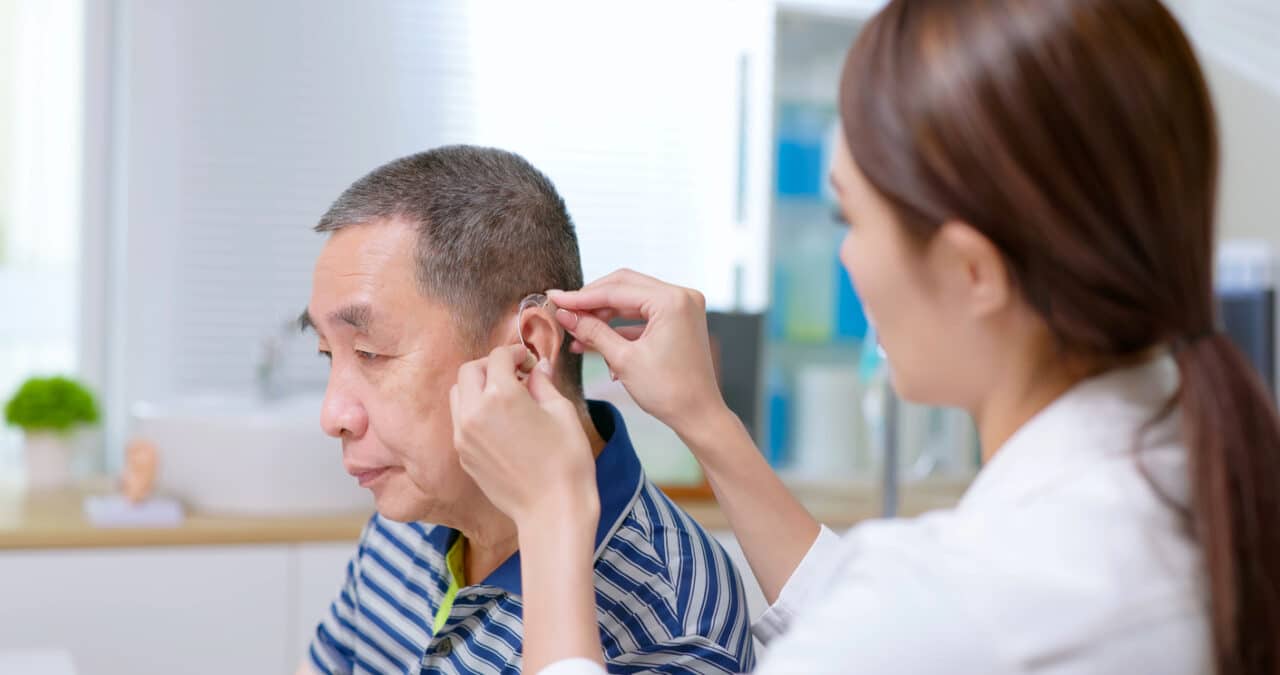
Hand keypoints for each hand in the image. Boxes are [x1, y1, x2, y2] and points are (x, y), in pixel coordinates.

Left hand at [449, 344, 599, 527]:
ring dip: (477, 387)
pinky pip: (460, 421)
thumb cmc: (566, 461)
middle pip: (469, 371)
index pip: (498, 357)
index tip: (528, 361)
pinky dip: (474, 411)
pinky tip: (499, 422)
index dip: (516, 354)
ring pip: (458, 394)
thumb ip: (544, 384)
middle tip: (514, 373)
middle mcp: (474, 412)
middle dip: (490, 365)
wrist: (552, 510)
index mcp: (501, 395)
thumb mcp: (562, 412)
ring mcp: (464, 436)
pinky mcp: (464, 455)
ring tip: (504, 397)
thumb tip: (538, 369)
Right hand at [549, 269, 727, 437]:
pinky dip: (620, 325)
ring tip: (576, 330)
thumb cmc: (669, 391)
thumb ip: (593, 332)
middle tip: (564, 310)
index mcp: (672, 300)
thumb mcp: (623, 360)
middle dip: (592, 300)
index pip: (617, 290)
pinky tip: (595, 340)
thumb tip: (565, 315)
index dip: (581, 297)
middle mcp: (681, 296)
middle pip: (625, 286)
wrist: (698, 415)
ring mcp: (682, 307)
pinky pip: (643, 315)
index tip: (556, 299)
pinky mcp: (679, 320)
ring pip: (632, 300)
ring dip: (604, 314)